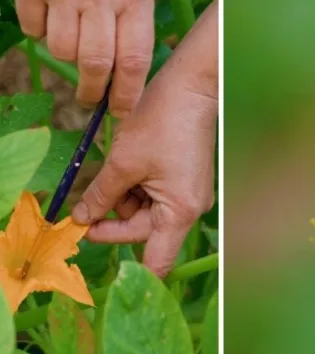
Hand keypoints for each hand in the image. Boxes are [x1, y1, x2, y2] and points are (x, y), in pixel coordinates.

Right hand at [12, 0, 154, 117]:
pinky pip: (32, 27)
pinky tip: (51, 13)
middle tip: (91, 98)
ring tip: (73, 38)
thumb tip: (120, 77)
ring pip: (61, 50)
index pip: (134, 61)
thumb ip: (131, 23)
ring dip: (67, 54)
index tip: (123, 111)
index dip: (128, 94)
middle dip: (94, 90)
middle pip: (96, 64)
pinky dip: (39, 29)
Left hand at [71, 0, 218, 277]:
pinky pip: (157, 199)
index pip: (156, 261)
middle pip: (146, 233)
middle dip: (114, 219)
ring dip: (124, 200)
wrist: (193, 89)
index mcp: (179, 212)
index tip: (93, 243)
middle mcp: (191, 210)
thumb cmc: (162, 123)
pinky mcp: (187, 183)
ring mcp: (191, 196)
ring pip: (148, 214)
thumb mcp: (122, 162)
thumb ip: (100, 196)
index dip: (125, 264)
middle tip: (84, 205)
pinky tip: (129, 167)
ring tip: (115, 170)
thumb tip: (81, 219)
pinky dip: (138, 189)